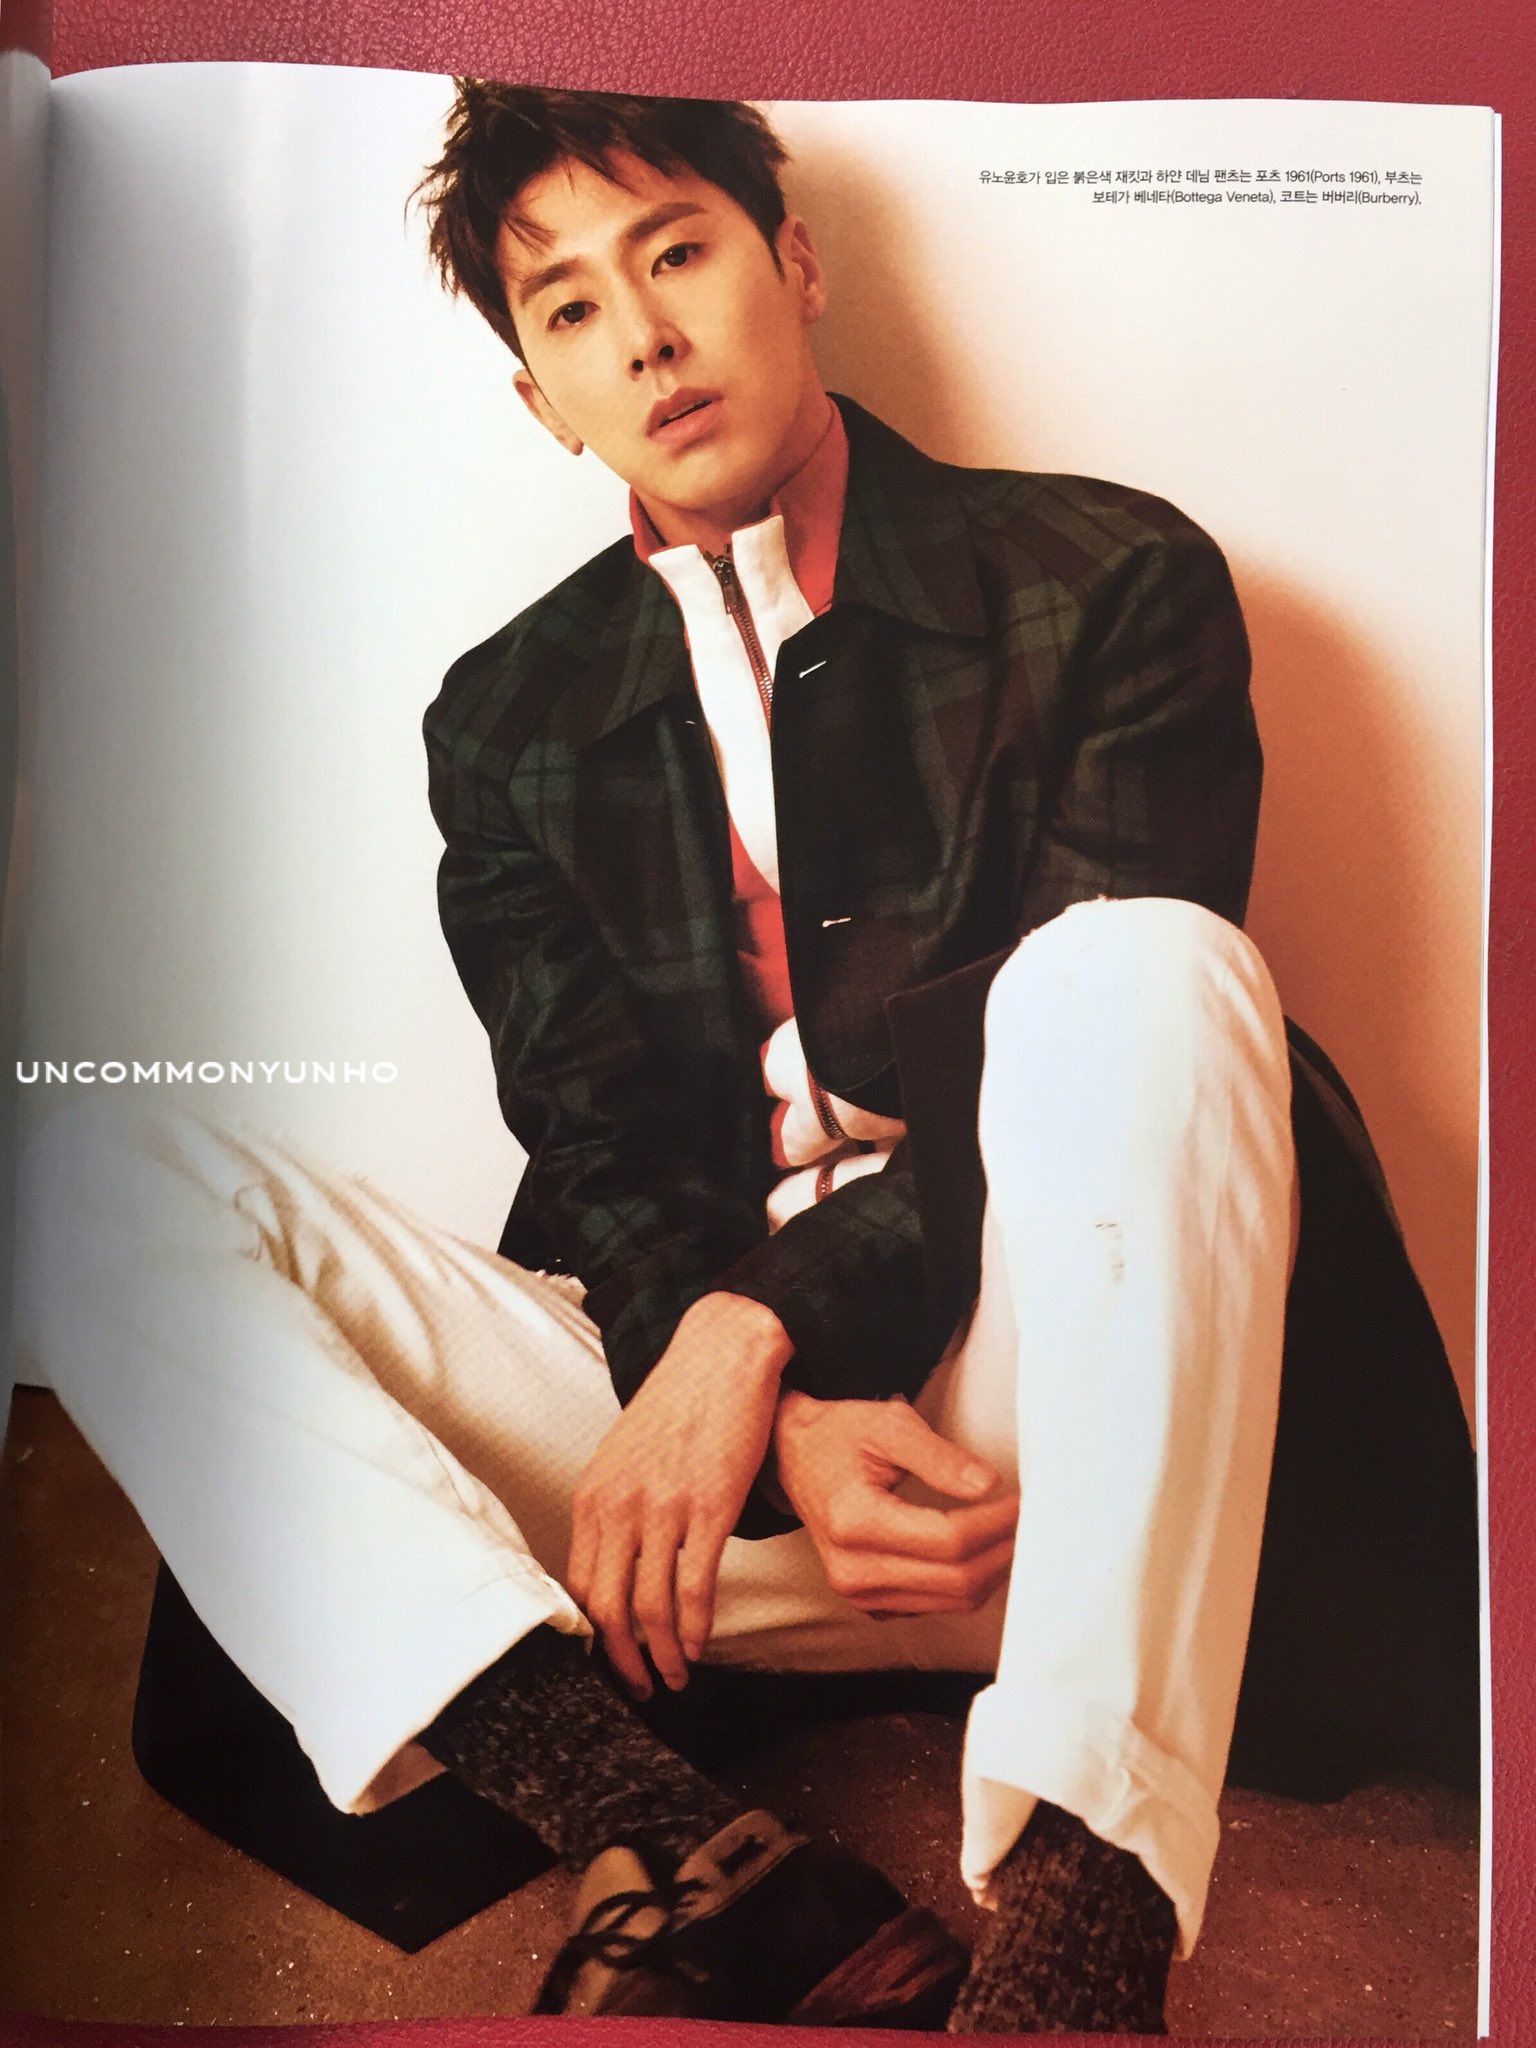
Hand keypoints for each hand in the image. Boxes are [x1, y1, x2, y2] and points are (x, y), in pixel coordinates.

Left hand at [567, 1292, 790, 1698]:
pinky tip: (700, 1644)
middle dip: (621, 1661)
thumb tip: (612, 1560)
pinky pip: (695, 1586)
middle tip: (638, 1688)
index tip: (606, 1661)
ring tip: (675, 1676)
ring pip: (651, 1607)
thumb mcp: (624, 1453)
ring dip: (663, 1654)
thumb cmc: (679, 1401)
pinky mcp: (709, 1508)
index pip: (576, 1585)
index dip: (591, 1634)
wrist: (722, 1355)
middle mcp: (619, 1506)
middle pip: (606, 1608)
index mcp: (593, 1495)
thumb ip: (613, 1505)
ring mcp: (664, 1508)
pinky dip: (696, 1627)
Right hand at [772, 1392, 1018, 1616]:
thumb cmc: (839, 1436)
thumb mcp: (888, 1425)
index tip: (1022, 1501)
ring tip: (1011, 1534)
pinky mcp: (870, 1604)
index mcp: (854, 1522)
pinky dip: (966, 1583)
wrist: (793, 1458)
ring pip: (952, 1601)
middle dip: (1002, 1550)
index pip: (949, 1539)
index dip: (996, 1523)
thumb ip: (939, 1456)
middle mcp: (852, 1570)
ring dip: (991, 1570)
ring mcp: (858, 1593)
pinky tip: (980, 1551)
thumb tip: (988, 1486)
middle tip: (1027, 1519)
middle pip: (956, 1579)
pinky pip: (935, 1605)